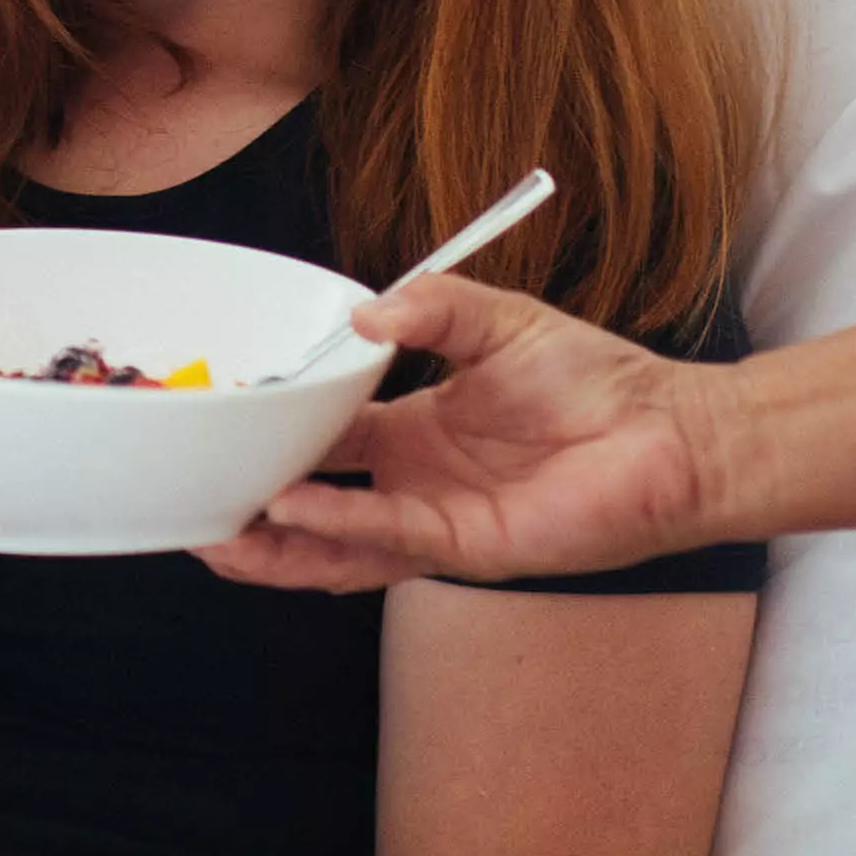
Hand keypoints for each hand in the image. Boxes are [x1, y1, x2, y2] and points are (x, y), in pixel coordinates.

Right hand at [199, 273, 728, 590]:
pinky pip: (384, 538)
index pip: (322, 430)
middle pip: (310, 495)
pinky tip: (287, 508)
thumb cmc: (594, 377)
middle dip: (247, 497)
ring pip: (332, 542)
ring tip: (209, 531)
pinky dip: (333, 526)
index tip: (218, 411)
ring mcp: (432, 519)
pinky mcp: (464, 547)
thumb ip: (432, 308)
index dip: (271, 425)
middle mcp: (411, 479)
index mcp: (412, 425)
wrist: (669, 433)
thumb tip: (362, 310)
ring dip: (272, 539)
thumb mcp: (498, 318)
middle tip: (186, 485)